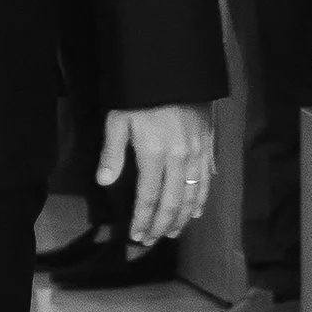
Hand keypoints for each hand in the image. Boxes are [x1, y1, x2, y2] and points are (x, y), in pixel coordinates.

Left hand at [100, 102, 213, 248]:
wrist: (175, 70)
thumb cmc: (140, 95)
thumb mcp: (118, 119)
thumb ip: (112, 152)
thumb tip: (103, 182)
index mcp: (155, 155)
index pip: (148, 197)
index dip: (143, 219)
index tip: (137, 236)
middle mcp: (179, 159)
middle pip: (172, 202)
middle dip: (162, 225)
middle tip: (153, 241)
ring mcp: (197, 153)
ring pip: (193, 195)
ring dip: (182, 217)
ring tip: (173, 232)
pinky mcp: (208, 145)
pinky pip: (207, 179)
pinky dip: (202, 198)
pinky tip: (196, 210)